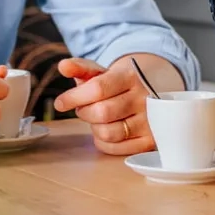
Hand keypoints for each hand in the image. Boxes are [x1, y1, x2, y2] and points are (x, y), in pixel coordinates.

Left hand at [54, 55, 182, 155]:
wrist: (153, 93)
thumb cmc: (120, 84)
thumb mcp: (104, 72)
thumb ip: (82, 68)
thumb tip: (63, 66)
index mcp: (131, 76)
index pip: (98, 88)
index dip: (74, 97)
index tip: (60, 103)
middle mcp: (144, 98)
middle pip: (101, 113)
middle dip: (84, 112)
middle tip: (84, 108)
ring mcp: (150, 121)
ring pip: (107, 133)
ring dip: (94, 128)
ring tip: (97, 119)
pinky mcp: (150, 141)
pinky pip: (115, 148)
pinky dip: (102, 141)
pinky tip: (105, 129)